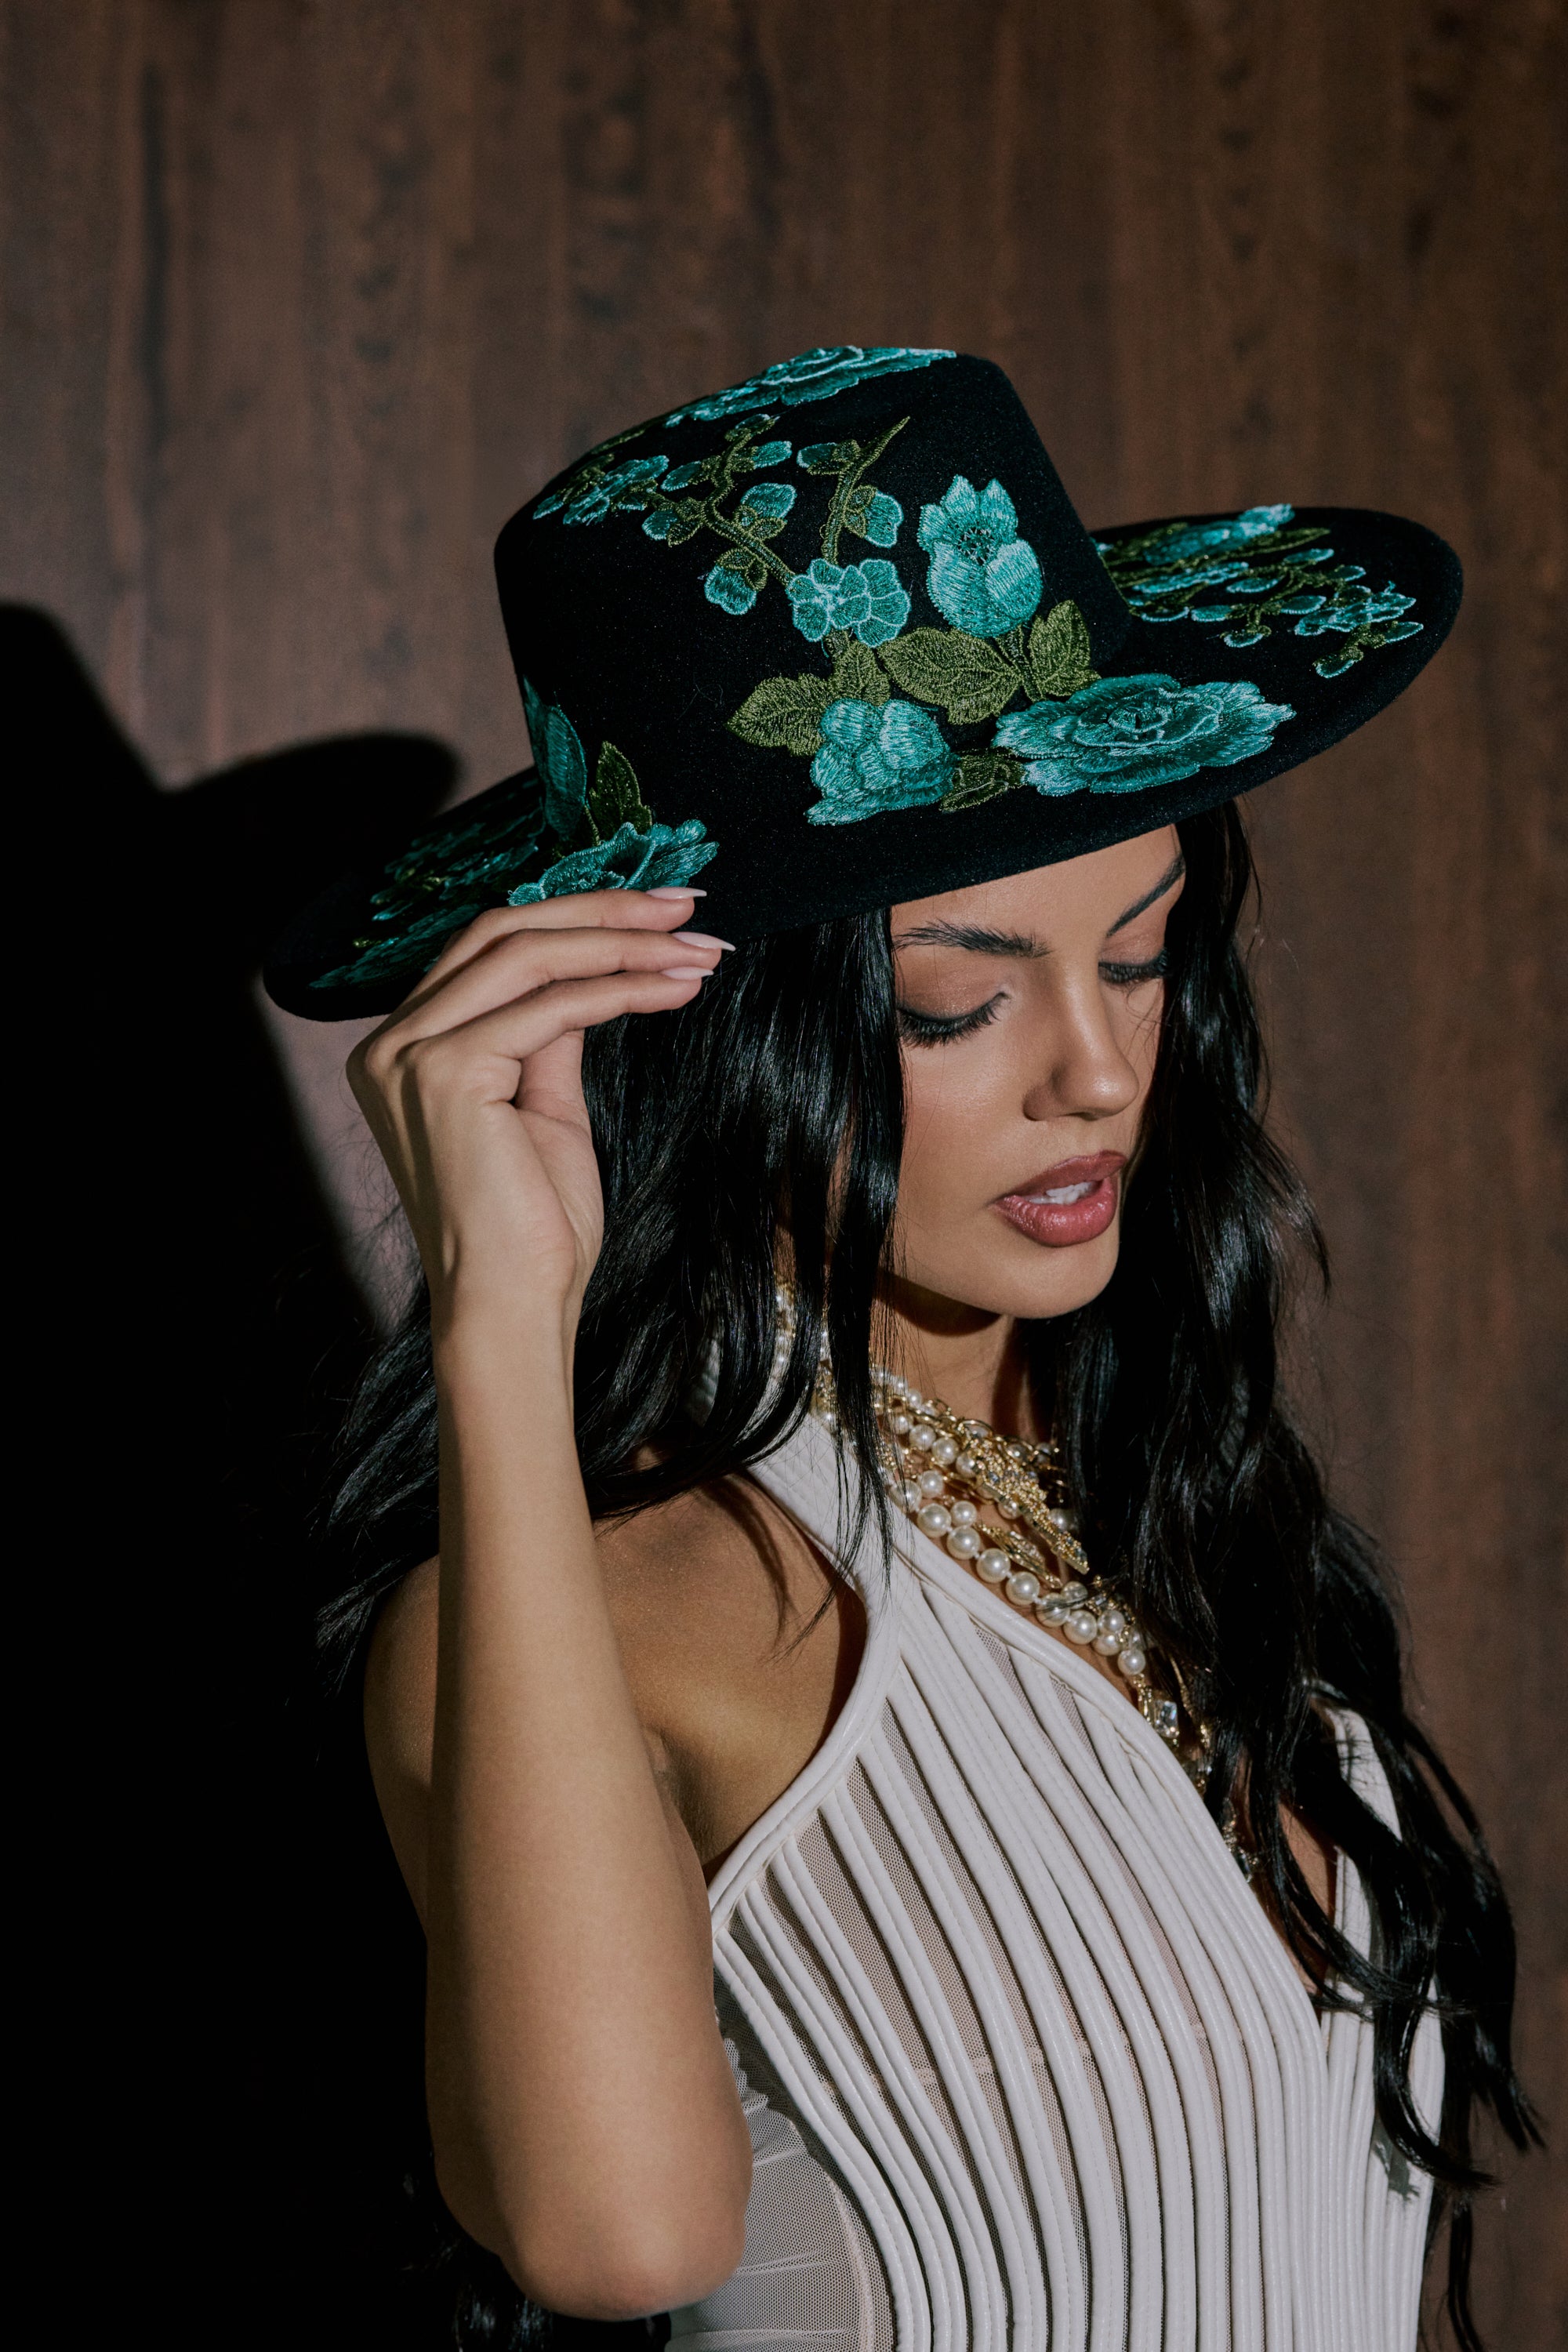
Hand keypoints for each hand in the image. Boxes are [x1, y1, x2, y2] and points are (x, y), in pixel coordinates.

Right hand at [348, 890, 728, 1343]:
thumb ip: (548, 1032)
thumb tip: (589, 967)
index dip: (575, 916)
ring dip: (625, 942)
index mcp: (401, 1048)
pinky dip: (622, 988)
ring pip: (528, 954)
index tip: (657, 910)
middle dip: (605, 909)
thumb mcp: (544, 1107)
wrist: (514, 1306)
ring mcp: (409, 1054)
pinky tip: (676, 987)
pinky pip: (551, 1006)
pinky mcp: (446, 1071)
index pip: (488, 948)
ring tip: (698, 946)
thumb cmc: (533, 1228)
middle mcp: (390, 1043)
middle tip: (687, 903)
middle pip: (502, 931)